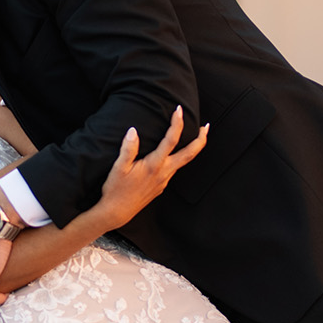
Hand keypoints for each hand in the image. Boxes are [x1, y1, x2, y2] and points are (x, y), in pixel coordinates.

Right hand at [96, 106, 209, 230]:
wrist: (116, 212)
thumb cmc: (115, 190)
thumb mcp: (119, 167)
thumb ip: (128, 149)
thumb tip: (133, 131)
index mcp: (154, 165)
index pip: (170, 140)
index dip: (176, 124)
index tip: (178, 111)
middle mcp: (163, 173)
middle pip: (189, 154)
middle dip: (200, 139)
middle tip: (206, 127)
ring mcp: (164, 181)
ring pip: (183, 162)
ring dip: (191, 148)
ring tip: (194, 137)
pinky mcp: (161, 186)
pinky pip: (174, 169)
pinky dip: (178, 159)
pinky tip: (173, 155)